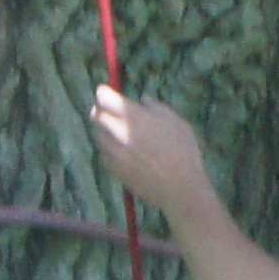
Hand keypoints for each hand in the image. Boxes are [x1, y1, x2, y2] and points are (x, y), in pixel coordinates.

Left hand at [89, 85, 211, 218]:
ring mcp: (112, 151)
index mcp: (132, 116)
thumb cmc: (182, 151)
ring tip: (120, 131)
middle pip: (96, 114)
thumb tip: (143, 100)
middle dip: (101, 109)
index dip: (105, 93)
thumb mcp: (176, 122)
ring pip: (98, 134)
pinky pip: (104, 152)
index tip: (108, 92)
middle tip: (111, 110)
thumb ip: (155, 107)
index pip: (104, 97)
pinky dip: (109, 147)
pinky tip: (125, 150)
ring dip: (104, 129)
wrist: (179, 187)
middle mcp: (117, 131)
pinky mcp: (112, 167)